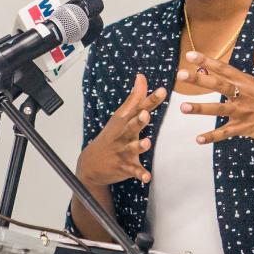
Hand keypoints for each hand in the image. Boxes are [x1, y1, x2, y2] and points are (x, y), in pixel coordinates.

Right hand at [78, 72, 166, 186]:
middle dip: (138, 120)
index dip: (151, 99)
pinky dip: (140, 174)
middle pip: (132, 126)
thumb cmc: (111, 136)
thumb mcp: (121, 116)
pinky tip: (147, 177)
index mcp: (124, 121)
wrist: (91, 163)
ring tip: (146, 143)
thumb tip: (142, 77)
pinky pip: (133, 171)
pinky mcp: (124, 167)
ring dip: (139, 146)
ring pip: (132, 149)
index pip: (139, 108)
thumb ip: (135, 98)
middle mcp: (123, 135)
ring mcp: (122, 152)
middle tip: (145, 114)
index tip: (162, 90)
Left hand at [179, 40, 253, 149]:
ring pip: (218, 110)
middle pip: (218, 86)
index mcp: (251, 82)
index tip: (191, 55)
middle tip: (180, 74)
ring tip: (183, 107)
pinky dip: (212, 137)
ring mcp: (245, 113)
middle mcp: (245, 96)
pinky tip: (198, 139)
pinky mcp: (247, 129)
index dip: (207, 61)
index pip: (225, 69)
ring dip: (200, 109)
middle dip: (199, 80)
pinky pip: (226, 133)